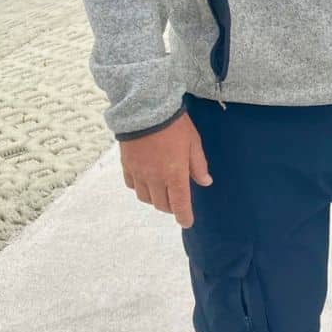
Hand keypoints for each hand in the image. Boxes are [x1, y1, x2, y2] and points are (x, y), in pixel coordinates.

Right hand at [120, 113, 211, 227]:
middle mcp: (155, 178)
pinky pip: (132, 185)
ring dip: (155, 199)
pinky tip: (146, 180)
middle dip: (171, 208)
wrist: (145, 108)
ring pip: (145, 198)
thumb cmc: (174, 125)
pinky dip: (140, 188)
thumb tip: (205, 182)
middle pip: (161, 204)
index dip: (184, 216)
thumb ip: (198, 165)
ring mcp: (138, 173)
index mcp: (174, 174)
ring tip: (162, 191)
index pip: (180, 204)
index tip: (187, 222)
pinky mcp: (126, 165)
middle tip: (177, 202)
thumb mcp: (193, 143)